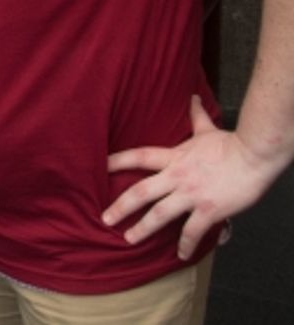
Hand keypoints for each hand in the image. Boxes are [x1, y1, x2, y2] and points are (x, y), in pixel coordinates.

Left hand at [103, 96, 284, 258]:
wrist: (255, 156)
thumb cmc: (233, 143)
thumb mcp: (208, 129)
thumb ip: (196, 116)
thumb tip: (193, 97)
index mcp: (174, 157)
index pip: (138, 157)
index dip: (116, 161)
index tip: (98, 168)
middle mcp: (176, 176)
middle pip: (140, 192)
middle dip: (120, 206)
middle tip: (105, 218)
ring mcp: (191, 194)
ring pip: (159, 214)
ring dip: (143, 229)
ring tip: (129, 238)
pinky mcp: (209, 210)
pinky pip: (192, 231)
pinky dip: (185, 244)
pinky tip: (180, 255)